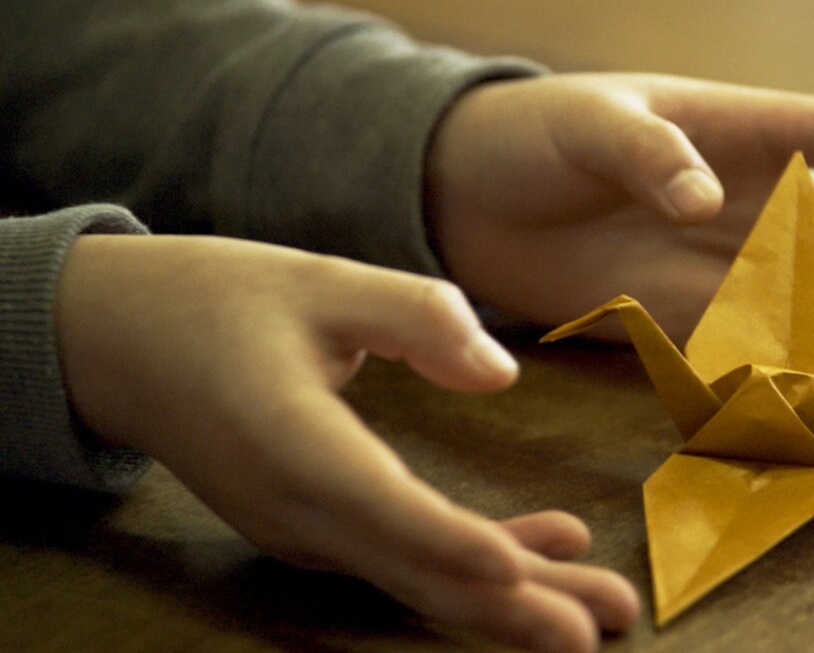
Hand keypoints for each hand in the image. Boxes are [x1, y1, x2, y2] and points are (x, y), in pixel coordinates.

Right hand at [56, 235, 637, 652]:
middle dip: (519, 607)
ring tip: (602, 608)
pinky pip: (403, 558)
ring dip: (511, 597)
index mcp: (292, 444)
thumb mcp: (319, 279)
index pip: (385, 511)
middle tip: (609, 621)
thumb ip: (416, 316)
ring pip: (419, 578)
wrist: (120, 343)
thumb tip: (500, 372)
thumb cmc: (217, 300)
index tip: (527, 577)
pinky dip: (473, 564)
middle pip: (419, 574)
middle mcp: (297, 509)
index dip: (458, 546)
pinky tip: (544, 547)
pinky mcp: (316, 526)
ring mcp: (303, 529)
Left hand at [426, 73, 813, 360]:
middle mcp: (739, 198)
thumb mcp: (588, 125)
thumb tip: (704, 198)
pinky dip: (801, 369)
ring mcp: (714, 261)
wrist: (466, 201)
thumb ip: (649, 153)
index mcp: (730, 130)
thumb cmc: (531, 135)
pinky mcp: (680, 314)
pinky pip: (756, 344)